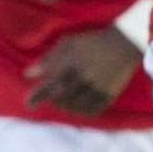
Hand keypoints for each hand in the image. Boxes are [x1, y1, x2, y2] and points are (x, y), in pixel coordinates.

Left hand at [24, 26, 140, 114]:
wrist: (125, 42)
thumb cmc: (93, 41)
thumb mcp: (68, 43)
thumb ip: (47, 59)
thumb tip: (27, 74)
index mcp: (71, 64)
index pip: (48, 85)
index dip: (36, 96)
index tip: (28, 103)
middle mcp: (82, 79)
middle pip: (60, 98)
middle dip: (53, 99)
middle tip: (52, 96)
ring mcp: (96, 88)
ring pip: (74, 106)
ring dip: (65, 105)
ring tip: (64, 100)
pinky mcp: (108, 94)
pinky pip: (91, 110)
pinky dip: (82, 111)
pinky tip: (79, 106)